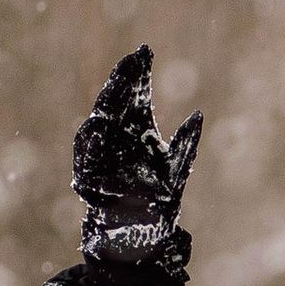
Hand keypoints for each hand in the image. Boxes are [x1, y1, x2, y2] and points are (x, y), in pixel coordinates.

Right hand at [71, 45, 201, 274]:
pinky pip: (86, 157)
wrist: (140, 235)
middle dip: (122, 80)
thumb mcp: (178, 169)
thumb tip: (197, 115)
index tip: (145, 50)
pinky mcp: (89, 179)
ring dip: (107, 103)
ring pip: (99, 123)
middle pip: (117, 102)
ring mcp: (102, 156)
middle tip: (131, 60)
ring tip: (117, 84)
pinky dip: (90, 143)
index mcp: (139, 130)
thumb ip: (186, 143)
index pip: (137, 94)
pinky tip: (96, 124)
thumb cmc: (158, 200)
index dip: (139, 72)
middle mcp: (118, 138)